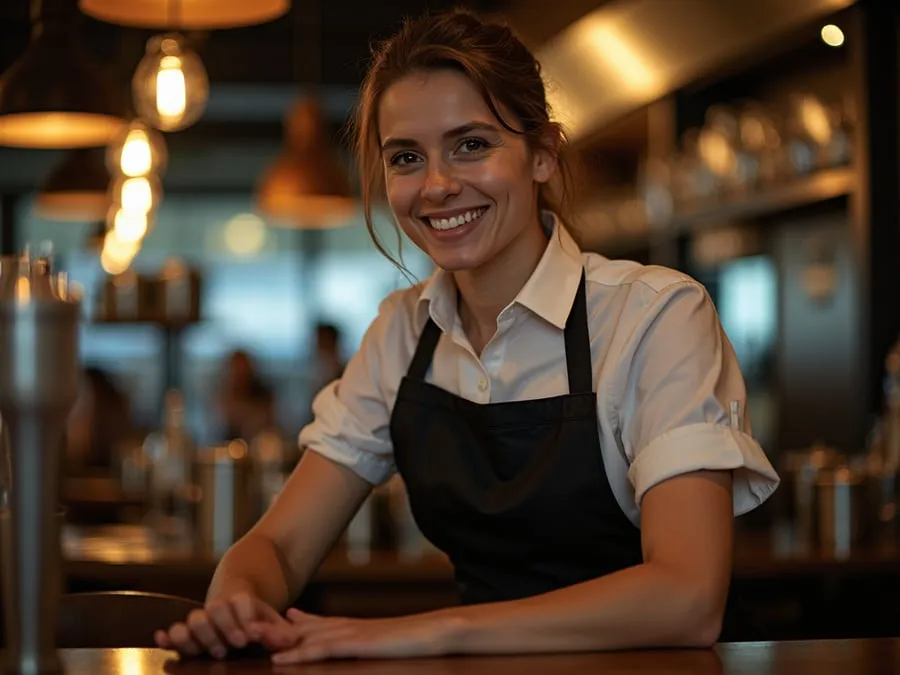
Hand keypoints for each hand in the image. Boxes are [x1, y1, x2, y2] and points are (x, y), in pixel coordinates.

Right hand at [154, 590, 290, 658]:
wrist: (236, 604)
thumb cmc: (257, 619)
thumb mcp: (271, 622)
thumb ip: (280, 632)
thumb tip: (289, 641)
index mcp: (242, 600)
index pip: (241, 603)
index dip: (244, 619)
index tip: (249, 637)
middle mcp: (219, 608)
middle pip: (215, 609)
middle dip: (222, 628)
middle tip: (231, 647)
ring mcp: (202, 619)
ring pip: (193, 618)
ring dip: (198, 635)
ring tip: (209, 651)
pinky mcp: (186, 634)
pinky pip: (171, 632)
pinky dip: (166, 636)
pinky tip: (161, 640)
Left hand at [262, 608, 463, 663]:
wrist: (437, 631)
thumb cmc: (417, 640)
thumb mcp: (387, 641)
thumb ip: (367, 641)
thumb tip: (357, 643)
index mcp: (354, 627)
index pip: (316, 623)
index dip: (291, 622)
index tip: (270, 618)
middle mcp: (347, 627)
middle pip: (303, 626)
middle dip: (274, 627)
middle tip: (244, 624)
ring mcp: (350, 635)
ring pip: (305, 636)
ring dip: (277, 638)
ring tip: (249, 638)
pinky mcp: (356, 645)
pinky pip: (322, 650)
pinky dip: (298, 653)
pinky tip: (280, 660)